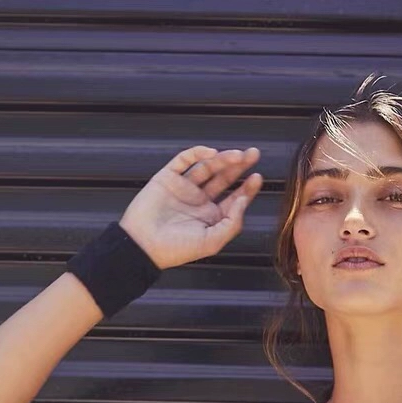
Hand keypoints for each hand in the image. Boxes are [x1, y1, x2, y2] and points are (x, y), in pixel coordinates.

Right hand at [117, 145, 262, 269]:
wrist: (143, 245)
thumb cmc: (176, 249)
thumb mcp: (212, 242)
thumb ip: (232, 223)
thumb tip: (243, 201)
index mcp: (211, 217)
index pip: (234, 198)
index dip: (248, 188)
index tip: (258, 177)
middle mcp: (199, 200)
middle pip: (224, 178)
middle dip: (240, 166)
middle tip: (253, 154)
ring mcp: (184, 187)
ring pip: (207, 167)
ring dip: (223, 159)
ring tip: (237, 155)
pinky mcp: (168, 177)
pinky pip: (184, 160)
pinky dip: (197, 153)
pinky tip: (211, 153)